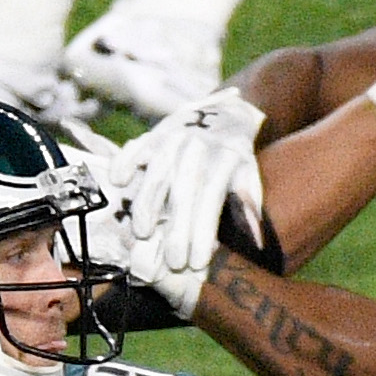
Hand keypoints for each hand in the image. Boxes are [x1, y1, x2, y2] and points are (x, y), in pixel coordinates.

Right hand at [117, 90, 265, 314]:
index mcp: (225, 159)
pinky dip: (124, 162)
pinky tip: (118, 183)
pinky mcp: (152, 134)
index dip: (203, 232)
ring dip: (146, 204)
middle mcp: (198, 148)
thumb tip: (256, 244)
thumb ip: (248, 207)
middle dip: (176, 229)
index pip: (212, 199)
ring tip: (141, 234)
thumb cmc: (236, 159)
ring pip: (156, 173)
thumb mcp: (249, 177)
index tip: (197, 263)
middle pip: (183, 191)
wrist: (225, 113)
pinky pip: (135, 148)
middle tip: (172, 262)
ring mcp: (173, 138)